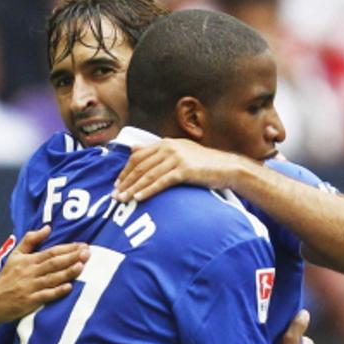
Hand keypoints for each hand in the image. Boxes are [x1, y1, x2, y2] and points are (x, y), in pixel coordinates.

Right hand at [0, 226, 87, 323]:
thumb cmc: (7, 277)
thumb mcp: (15, 255)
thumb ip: (30, 240)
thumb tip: (48, 227)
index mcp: (28, 261)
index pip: (51, 252)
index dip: (68, 248)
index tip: (83, 245)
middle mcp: (30, 272)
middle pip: (54, 263)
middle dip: (72, 257)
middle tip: (88, 252)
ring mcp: (30, 287)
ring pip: (52, 278)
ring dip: (68, 272)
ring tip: (82, 266)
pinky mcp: (29, 302)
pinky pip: (46, 295)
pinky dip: (57, 291)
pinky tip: (69, 287)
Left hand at [113, 138, 249, 201]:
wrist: (228, 168)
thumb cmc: (204, 164)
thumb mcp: (179, 152)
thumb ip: (156, 151)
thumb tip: (133, 149)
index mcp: (166, 143)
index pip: (138, 157)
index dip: (125, 171)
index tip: (117, 184)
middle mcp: (169, 148)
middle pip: (140, 166)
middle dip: (125, 182)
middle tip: (115, 195)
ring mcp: (177, 158)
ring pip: (148, 175)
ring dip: (133, 189)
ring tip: (122, 200)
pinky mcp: (184, 170)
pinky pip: (161, 182)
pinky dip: (148, 191)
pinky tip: (138, 198)